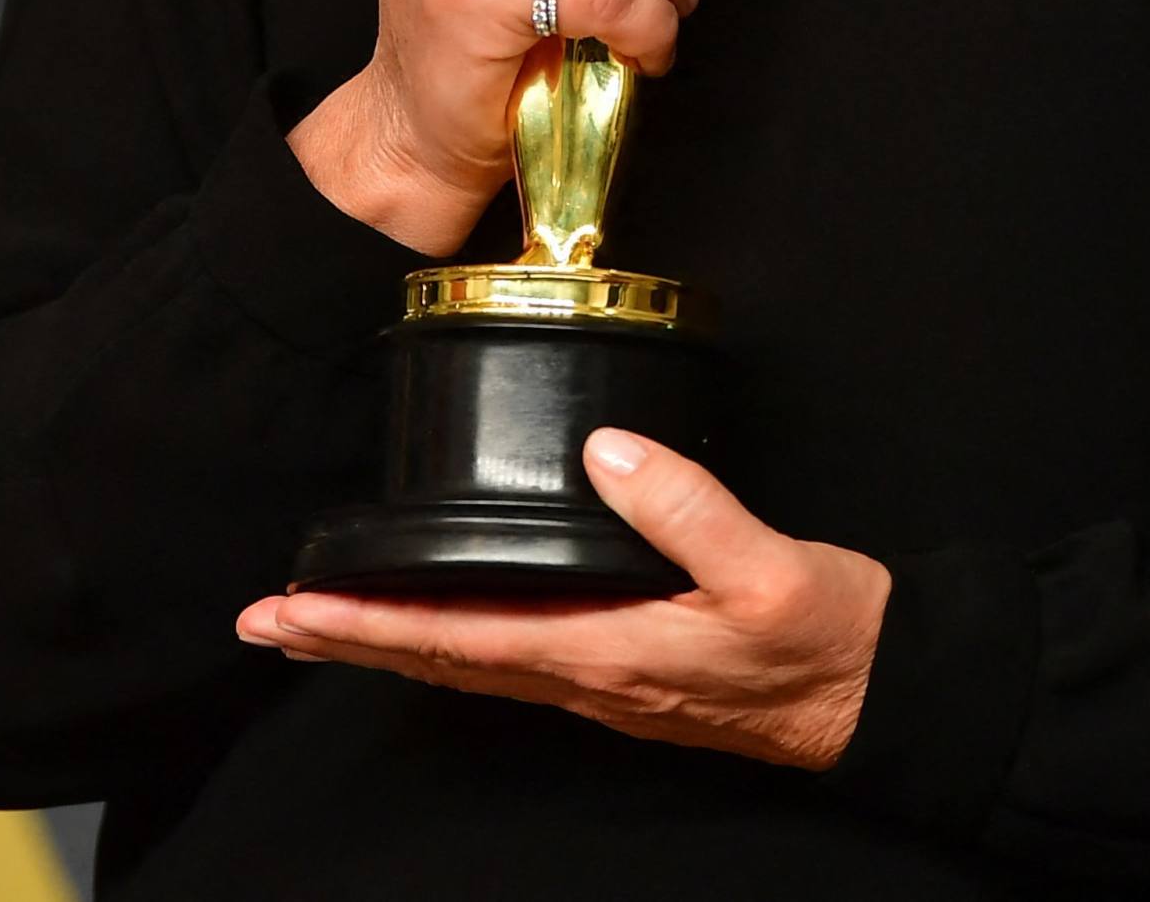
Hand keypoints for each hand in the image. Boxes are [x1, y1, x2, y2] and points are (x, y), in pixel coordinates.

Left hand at [237, 427, 889, 771]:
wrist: (885, 700)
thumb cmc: (832, 642)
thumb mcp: (771, 568)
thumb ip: (685, 508)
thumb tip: (601, 449)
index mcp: (609, 653)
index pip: (459, 639)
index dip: (370, 623)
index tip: (297, 609)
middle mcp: (590, 679)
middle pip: (440, 662)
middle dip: (347, 641)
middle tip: (264, 622)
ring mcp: (603, 682)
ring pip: (467, 664)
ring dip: (386, 643)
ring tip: (319, 622)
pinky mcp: (623, 669)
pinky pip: (507, 660)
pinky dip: (447, 641)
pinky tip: (432, 626)